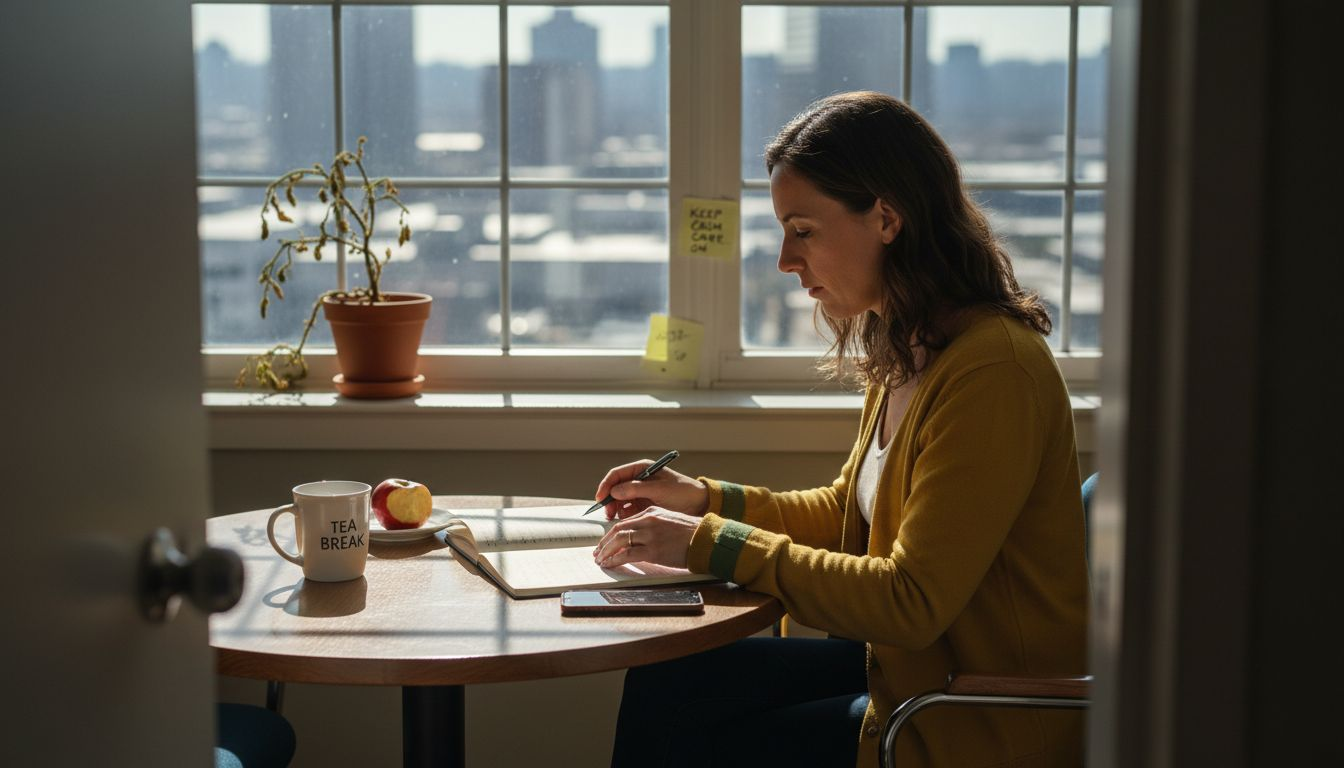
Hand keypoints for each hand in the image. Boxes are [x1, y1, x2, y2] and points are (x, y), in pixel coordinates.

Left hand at [592, 508, 700, 569]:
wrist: (706, 539)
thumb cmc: (692, 533)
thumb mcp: (670, 521)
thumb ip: (653, 525)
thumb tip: (639, 537)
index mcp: (651, 513)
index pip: (624, 522)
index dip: (611, 533)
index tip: (605, 542)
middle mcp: (648, 521)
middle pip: (617, 530)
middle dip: (604, 543)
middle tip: (598, 552)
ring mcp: (650, 535)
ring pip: (619, 541)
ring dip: (606, 552)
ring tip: (600, 560)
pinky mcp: (653, 551)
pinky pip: (627, 555)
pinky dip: (614, 560)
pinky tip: (609, 564)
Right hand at [594, 460, 709, 520]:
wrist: (699, 504)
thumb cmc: (683, 491)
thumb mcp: (659, 489)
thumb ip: (636, 489)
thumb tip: (615, 491)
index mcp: (642, 469)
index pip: (617, 474)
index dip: (606, 485)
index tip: (600, 498)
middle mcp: (638, 479)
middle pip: (615, 488)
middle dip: (610, 500)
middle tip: (608, 513)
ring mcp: (640, 493)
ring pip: (620, 500)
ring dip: (615, 508)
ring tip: (616, 518)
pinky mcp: (643, 505)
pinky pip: (628, 509)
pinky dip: (624, 515)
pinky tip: (626, 521)